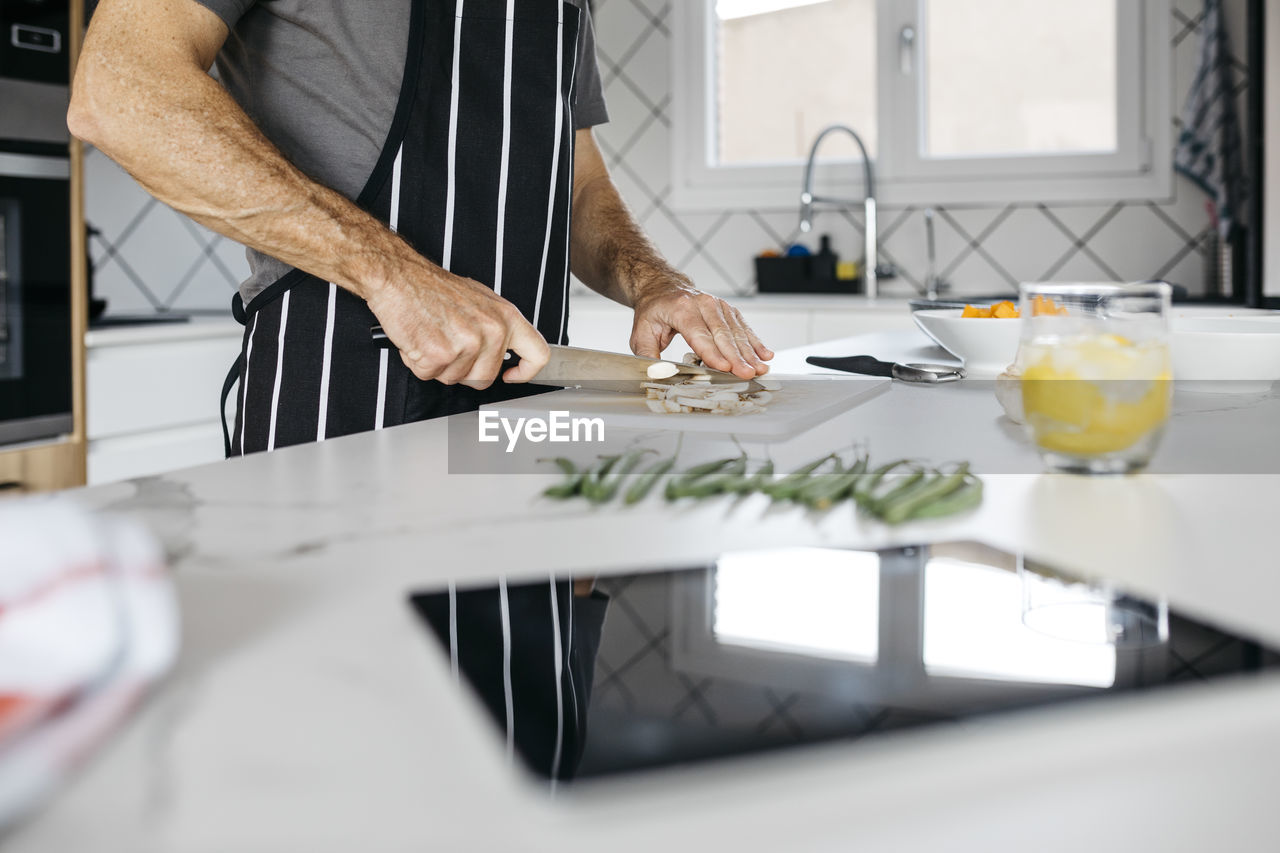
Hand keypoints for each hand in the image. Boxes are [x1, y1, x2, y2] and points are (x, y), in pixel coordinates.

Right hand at [364, 262, 548, 389]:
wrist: (400, 276)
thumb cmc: (435, 287)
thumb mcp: (481, 300)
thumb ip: (498, 327)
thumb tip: (509, 350)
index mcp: (507, 316)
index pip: (538, 354)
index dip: (526, 372)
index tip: (511, 376)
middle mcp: (492, 331)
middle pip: (485, 378)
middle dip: (464, 371)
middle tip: (449, 345)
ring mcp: (467, 343)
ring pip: (455, 379)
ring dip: (439, 366)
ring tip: (433, 336)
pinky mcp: (440, 354)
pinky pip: (431, 376)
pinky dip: (419, 364)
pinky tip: (419, 340)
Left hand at [630, 278, 772, 377]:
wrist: (663, 288)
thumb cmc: (654, 312)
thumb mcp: (641, 332)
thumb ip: (647, 355)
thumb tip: (655, 374)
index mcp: (681, 308)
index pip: (699, 334)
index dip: (712, 352)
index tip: (724, 367)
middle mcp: (703, 303)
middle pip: (722, 334)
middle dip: (736, 356)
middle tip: (747, 374)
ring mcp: (718, 305)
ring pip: (736, 331)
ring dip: (750, 352)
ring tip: (760, 369)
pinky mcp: (728, 310)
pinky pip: (743, 327)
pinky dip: (755, 342)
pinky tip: (766, 354)